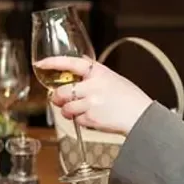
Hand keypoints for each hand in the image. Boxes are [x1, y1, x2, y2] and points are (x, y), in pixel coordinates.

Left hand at [36, 57, 152, 135]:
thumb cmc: (129, 97)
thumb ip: (94, 72)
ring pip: (66, 108)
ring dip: (68, 112)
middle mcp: (93, 86)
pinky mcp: (91, 118)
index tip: (41, 64)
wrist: (142, 116)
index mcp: (99, 72)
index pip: (71, 62)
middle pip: (61, 91)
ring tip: (79, 111)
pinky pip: (76, 120)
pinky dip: (80, 120)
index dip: (53, 62)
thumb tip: (78, 64)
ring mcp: (91, 102)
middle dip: (56, 98)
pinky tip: (92, 117)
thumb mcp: (112, 77)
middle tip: (58, 100)